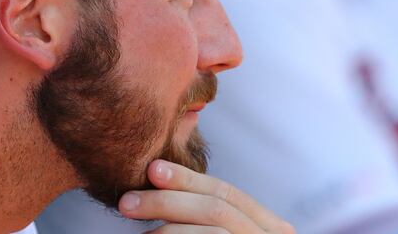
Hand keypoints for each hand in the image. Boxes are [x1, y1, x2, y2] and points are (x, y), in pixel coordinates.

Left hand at [118, 160, 294, 233]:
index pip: (226, 193)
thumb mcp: (218, 233)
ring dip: (168, 228)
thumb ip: (204, 217)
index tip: (150, 170)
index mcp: (270, 228)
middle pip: (216, 208)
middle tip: (126, 203)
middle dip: (167, 201)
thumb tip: (157, 181)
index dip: (187, 179)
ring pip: (212, 230)